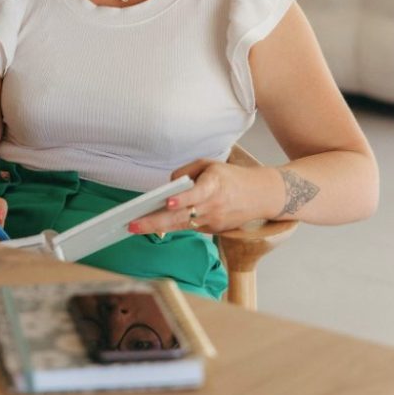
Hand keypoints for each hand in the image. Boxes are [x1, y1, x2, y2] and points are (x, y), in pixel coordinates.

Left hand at [127, 160, 278, 235]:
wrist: (260, 195)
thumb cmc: (229, 176)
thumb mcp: (209, 165)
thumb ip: (185, 172)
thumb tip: (166, 188)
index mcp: (214, 185)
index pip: (196, 193)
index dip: (182, 199)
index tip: (167, 202)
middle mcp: (213, 206)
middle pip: (181, 216)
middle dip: (155, 222)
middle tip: (133, 225)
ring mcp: (213, 221)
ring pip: (182, 225)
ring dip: (158, 227)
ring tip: (135, 227)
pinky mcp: (213, 230)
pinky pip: (188, 227)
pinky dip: (171, 226)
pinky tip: (152, 225)